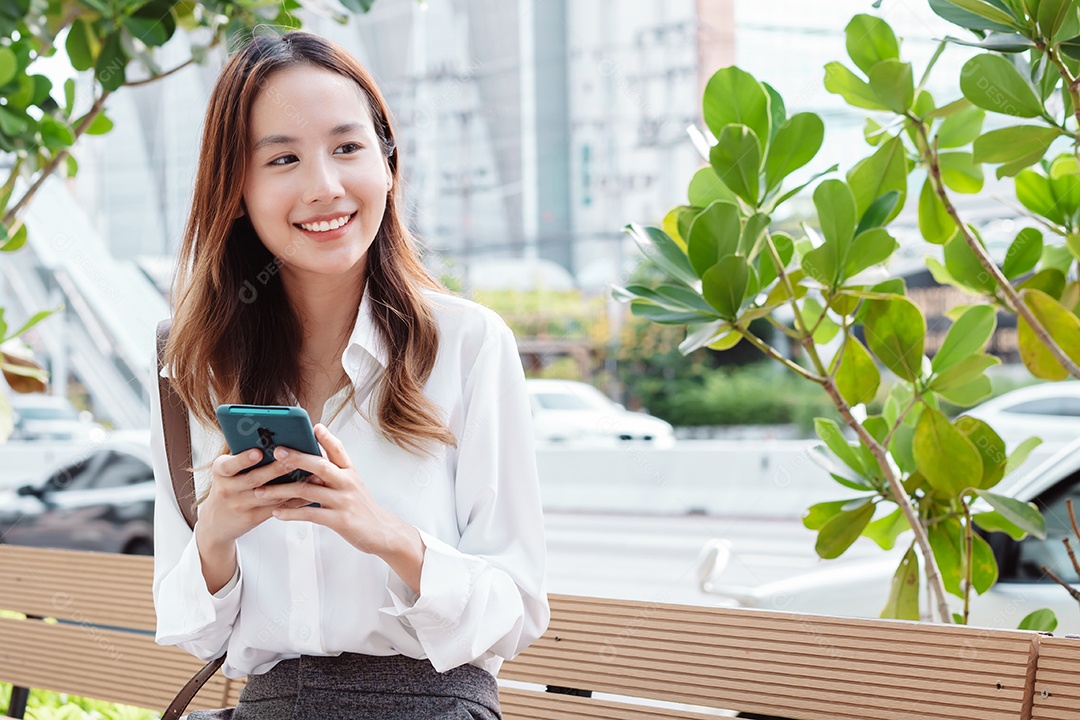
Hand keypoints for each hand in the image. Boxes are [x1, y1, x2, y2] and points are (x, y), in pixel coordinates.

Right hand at [194, 448, 309, 593]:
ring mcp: (240, 505)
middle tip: (295, 459)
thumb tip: (275, 437)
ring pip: (270, 494)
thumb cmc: (228, 486)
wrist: (216, 522)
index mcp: (221, 471)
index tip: (258, 451)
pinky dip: (294, 501)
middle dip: (276, 469)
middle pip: (255, 478)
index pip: (229, 464)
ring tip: (312, 475)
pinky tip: (309, 493)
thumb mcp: (227, 471)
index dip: (243, 459)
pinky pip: (276, 508)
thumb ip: (244, 457)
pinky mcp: (252, 518)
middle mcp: (228, 489)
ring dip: (292, 485)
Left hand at [255, 424, 425, 590]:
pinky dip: (290, 513)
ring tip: (261, 490)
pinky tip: (276, 512)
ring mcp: (343, 501)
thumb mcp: (352, 484)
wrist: (381, 532)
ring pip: (308, 491)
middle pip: (321, 466)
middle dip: (297, 457)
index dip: (326, 437)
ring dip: (282, 490)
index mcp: (350, 471)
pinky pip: (309, 514)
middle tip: (277, 452)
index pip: (338, 450)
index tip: (314, 426)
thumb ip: (333, 471)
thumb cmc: (361, 506)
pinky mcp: (339, 520)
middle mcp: (348, 483)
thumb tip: (308, 459)